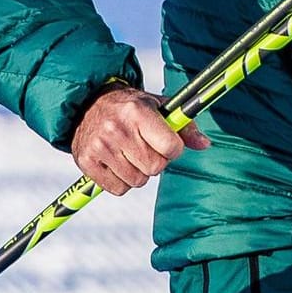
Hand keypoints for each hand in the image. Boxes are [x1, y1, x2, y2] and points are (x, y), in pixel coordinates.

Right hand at [70, 86, 209, 195]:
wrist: (89, 104)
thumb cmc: (131, 107)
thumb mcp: (159, 107)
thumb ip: (184, 127)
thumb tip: (205, 144)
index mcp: (138, 112)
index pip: (171, 147)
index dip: (174, 149)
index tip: (167, 143)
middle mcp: (117, 129)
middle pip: (155, 167)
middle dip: (157, 161)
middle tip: (146, 148)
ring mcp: (99, 146)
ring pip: (137, 181)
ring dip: (139, 172)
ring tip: (131, 154)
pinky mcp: (86, 162)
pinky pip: (118, 189)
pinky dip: (122, 182)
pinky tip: (117, 164)